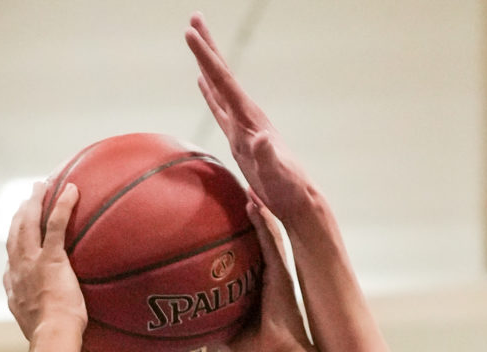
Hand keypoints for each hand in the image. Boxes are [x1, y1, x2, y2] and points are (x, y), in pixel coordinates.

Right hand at [5, 181, 85, 344]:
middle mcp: (18, 271)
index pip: (10, 261)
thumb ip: (42, 322)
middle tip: (26, 199)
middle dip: (19, 214)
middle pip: (14, 233)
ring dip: (34, 201)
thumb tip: (55, 329)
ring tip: (41, 186)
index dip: (13, 245)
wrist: (52, 338)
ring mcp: (32, 262)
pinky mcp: (50, 258)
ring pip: (29, 222)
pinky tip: (72, 190)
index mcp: (14, 289)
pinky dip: (62, 204)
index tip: (17, 235)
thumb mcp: (40, 332)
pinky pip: (55, 223)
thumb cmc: (53, 341)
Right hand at [187, 15, 315, 226]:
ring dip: (207, 64)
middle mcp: (246, 115)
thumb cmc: (287, 189)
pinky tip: (203, 83)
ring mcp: (242, 125)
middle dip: (207, 47)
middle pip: (221, 74)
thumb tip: (261, 139)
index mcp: (249, 118)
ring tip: (195, 41)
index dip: (206, 57)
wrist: (297, 199)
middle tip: (193, 18)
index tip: (189, 33)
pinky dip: (209, 93)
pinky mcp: (239, 138)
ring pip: (219, 87)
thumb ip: (268, 156)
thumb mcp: (277, 174)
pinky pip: (220, 108)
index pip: (224, 82)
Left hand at [230, 198, 310, 351]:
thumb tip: (191, 332)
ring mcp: (278, 270)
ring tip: (246, 183)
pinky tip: (252, 203)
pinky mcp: (282, 271)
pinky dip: (262, 221)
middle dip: (251, 212)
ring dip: (257, 208)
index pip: (248, 253)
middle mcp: (270, 273)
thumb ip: (215, 326)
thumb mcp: (229, 336)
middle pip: (259, 236)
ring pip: (267, 232)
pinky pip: (271, 241)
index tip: (226, 213)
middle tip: (236, 188)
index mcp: (259, 285)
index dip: (240, 233)